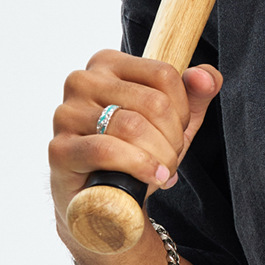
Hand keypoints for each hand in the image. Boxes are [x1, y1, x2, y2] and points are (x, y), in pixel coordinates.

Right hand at [48, 49, 221, 229]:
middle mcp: (81, 80)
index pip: (164, 74)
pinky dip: (139, 167)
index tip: (177, 133)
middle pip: (153, 103)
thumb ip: (197, 92)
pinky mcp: (59, 148)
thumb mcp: (174, 120)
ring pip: (133, 126)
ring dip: (160, 157)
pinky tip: (151, 179)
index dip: (182, 111)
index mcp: (106, 63)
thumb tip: (205, 77)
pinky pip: (108, 150)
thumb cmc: (138, 152)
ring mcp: (66, 113)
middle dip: (172, 139)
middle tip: (170, 160)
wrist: (104, 201)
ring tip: (162, 173)